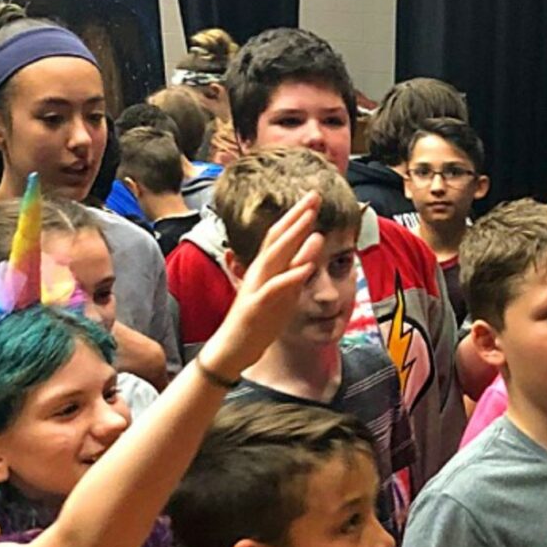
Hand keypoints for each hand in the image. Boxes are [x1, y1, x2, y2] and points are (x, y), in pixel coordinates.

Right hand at [200, 191, 322, 378]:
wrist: (231, 350)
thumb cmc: (256, 323)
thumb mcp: (281, 296)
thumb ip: (294, 274)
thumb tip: (310, 253)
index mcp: (264, 270)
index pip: (280, 236)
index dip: (296, 216)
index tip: (314, 198)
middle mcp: (258, 273)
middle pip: (277, 239)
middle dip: (297, 217)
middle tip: (314, 195)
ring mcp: (255, 289)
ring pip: (274, 258)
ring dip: (293, 238)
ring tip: (312, 221)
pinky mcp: (255, 308)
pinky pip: (274, 289)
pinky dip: (290, 276)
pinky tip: (306, 266)